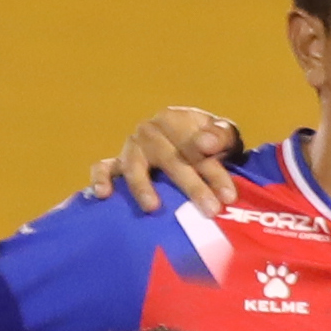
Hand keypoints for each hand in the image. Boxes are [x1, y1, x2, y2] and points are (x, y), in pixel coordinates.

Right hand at [92, 104, 245, 211]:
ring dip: (142, 186)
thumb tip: (205, 144)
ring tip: (153, 207)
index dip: (215, 173)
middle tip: (209, 211)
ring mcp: (132, 147)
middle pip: (171, 159)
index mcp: (175, 118)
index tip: (229, 197)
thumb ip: (221, 136)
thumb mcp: (224, 136)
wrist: (188, 143)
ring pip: (135, 166)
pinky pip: (103, 169)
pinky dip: (101, 179)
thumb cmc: (210, 144)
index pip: (197, 147)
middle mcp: (150, 130)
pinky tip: (104, 194)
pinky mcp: (116, 163)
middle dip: (192, 186)